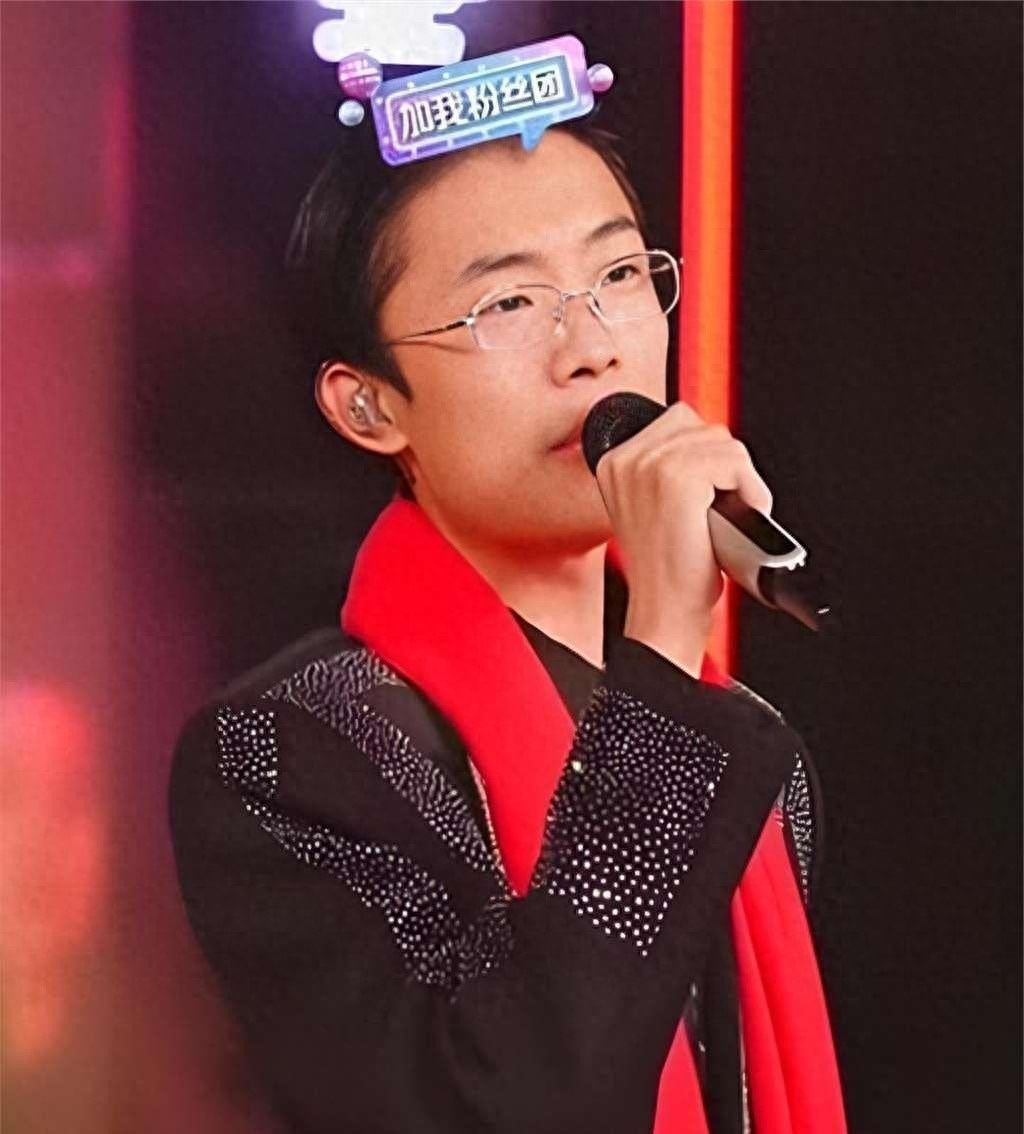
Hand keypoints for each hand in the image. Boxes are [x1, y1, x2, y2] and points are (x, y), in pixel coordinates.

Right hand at [594, 401, 772, 676]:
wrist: (665, 609)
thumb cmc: (667, 568)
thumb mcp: (652, 507)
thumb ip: (664, 469)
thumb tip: (705, 444)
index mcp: (614, 462)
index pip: (678, 420)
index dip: (705, 456)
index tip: (708, 494)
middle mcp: (627, 459)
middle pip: (702, 426)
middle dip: (725, 465)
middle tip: (722, 506)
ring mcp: (649, 466)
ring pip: (723, 442)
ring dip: (740, 480)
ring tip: (726, 515)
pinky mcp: (678, 478)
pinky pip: (735, 461)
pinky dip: (750, 490)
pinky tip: (734, 518)